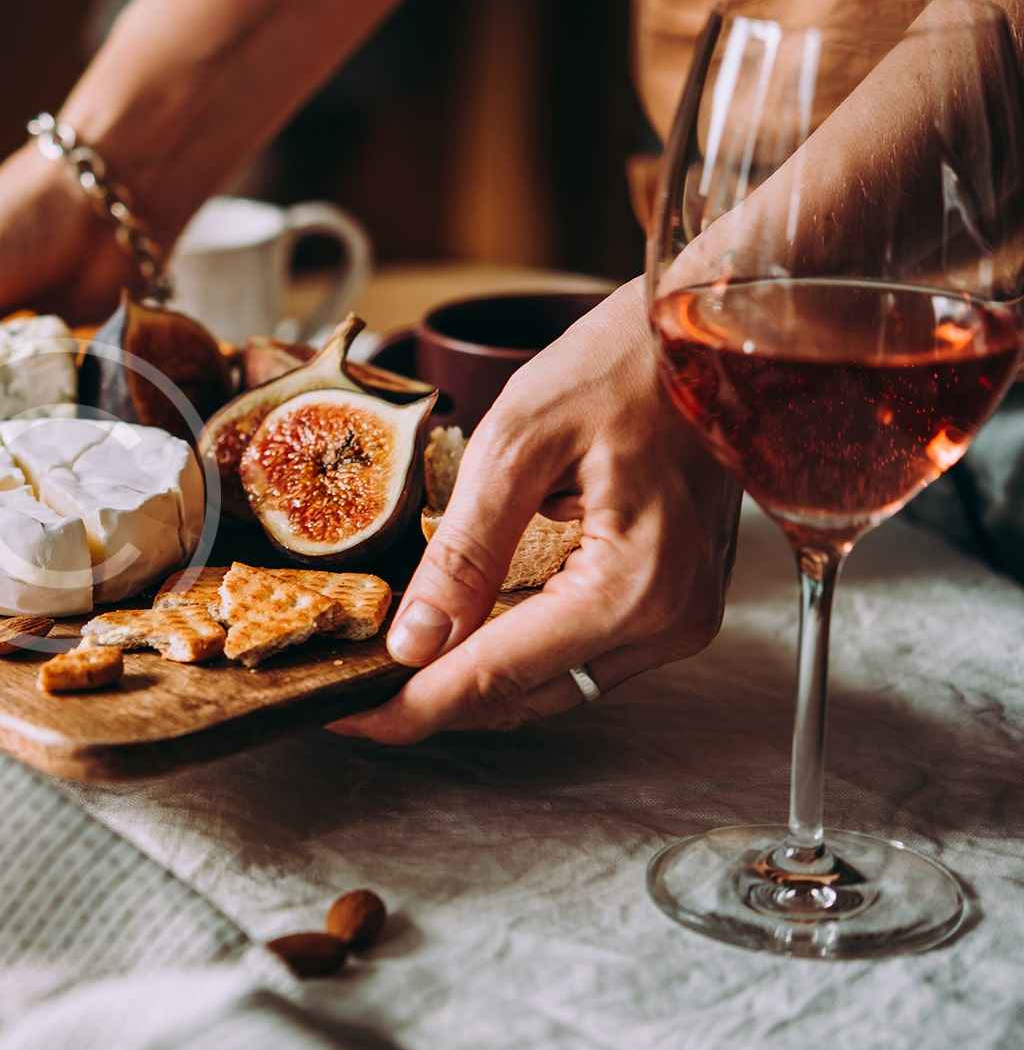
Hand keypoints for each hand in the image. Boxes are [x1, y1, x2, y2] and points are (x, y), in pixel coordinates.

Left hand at [329, 280, 740, 741]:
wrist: (703, 334)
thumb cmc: (620, 366)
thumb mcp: (518, 443)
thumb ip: (466, 551)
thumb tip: (414, 641)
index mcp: (632, 586)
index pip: (498, 675)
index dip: (413, 704)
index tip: (347, 715)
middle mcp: (667, 619)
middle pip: (526, 696)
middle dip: (435, 700)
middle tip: (351, 693)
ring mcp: (679, 617)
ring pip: (554, 686)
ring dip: (475, 682)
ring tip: (393, 670)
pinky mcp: (675, 602)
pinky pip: (582, 654)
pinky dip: (518, 653)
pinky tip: (463, 638)